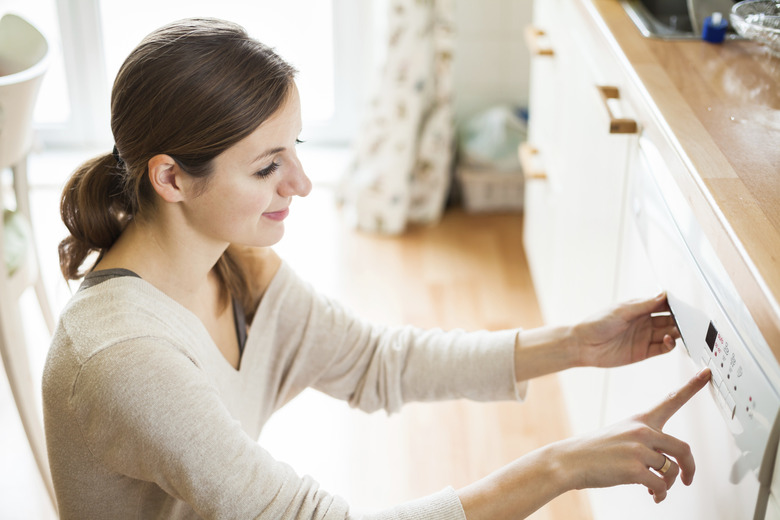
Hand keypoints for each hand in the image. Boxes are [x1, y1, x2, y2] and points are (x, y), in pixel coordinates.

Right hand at [557, 367, 710, 502]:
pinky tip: (653, 495)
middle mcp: (642, 431)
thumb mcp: (620, 434)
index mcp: (640, 419)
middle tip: (687, 478)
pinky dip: (660, 494)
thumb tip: (665, 464)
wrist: (570, 460)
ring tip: (657, 489)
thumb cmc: (594, 450)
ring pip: (671, 470)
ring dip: (668, 484)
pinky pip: (661, 485)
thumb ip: (645, 442)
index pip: (671, 399)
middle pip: (683, 449)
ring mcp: (638, 449)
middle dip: (689, 468)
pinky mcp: (634, 469)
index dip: (692, 386)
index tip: (707, 374)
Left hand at [574, 292, 680, 367]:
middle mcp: (644, 322)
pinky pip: (663, 348)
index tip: (686, 306)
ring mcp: (645, 337)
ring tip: (683, 331)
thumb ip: (644, 304)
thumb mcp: (622, 310)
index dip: (675, 305)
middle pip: (669, 320)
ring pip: (669, 333)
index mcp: (639, 308)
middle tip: (692, 320)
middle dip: (681, 319)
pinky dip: (670, 344)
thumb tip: (664, 294)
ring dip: (678, 332)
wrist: (583, 345)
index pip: (663, 305)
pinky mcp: (643, 351)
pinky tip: (669, 340)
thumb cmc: (597, 323)